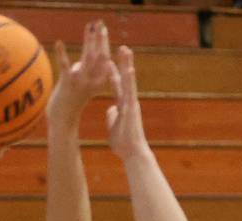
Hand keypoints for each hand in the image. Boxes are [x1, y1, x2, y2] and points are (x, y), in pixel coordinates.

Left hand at [47, 21, 113, 122]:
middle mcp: (92, 82)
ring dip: (89, 40)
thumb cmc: (71, 106)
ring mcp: (80, 82)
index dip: (105, 44)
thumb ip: (84, 74)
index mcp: (99, 83)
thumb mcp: (83, 88)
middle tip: (100, 24)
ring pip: (87, 57)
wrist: (63, 122)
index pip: (106, 60)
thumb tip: (79, 62)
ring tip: (89, 26)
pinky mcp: (67, 84)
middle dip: (101, 38)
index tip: (104, 31)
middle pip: (100, 56)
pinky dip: (61, 53)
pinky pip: (64, 66)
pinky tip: (58, 42)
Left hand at [106, 46, 149, 160]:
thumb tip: (111, 110)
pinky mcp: (133, 107)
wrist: (132, 152)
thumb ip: (112, 116)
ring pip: (129, 80)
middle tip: (121, 47)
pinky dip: (130, 79)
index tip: (108, 61)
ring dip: (127, 64)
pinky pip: (130, 90)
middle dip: (121, 63)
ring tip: (125, 49)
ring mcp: (131, 103)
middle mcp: (128, 101)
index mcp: (122, 105)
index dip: (112, 74)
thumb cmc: (123, 143)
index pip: (116, 86)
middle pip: (124, 78)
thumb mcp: (113, 126)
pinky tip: (129, 67)